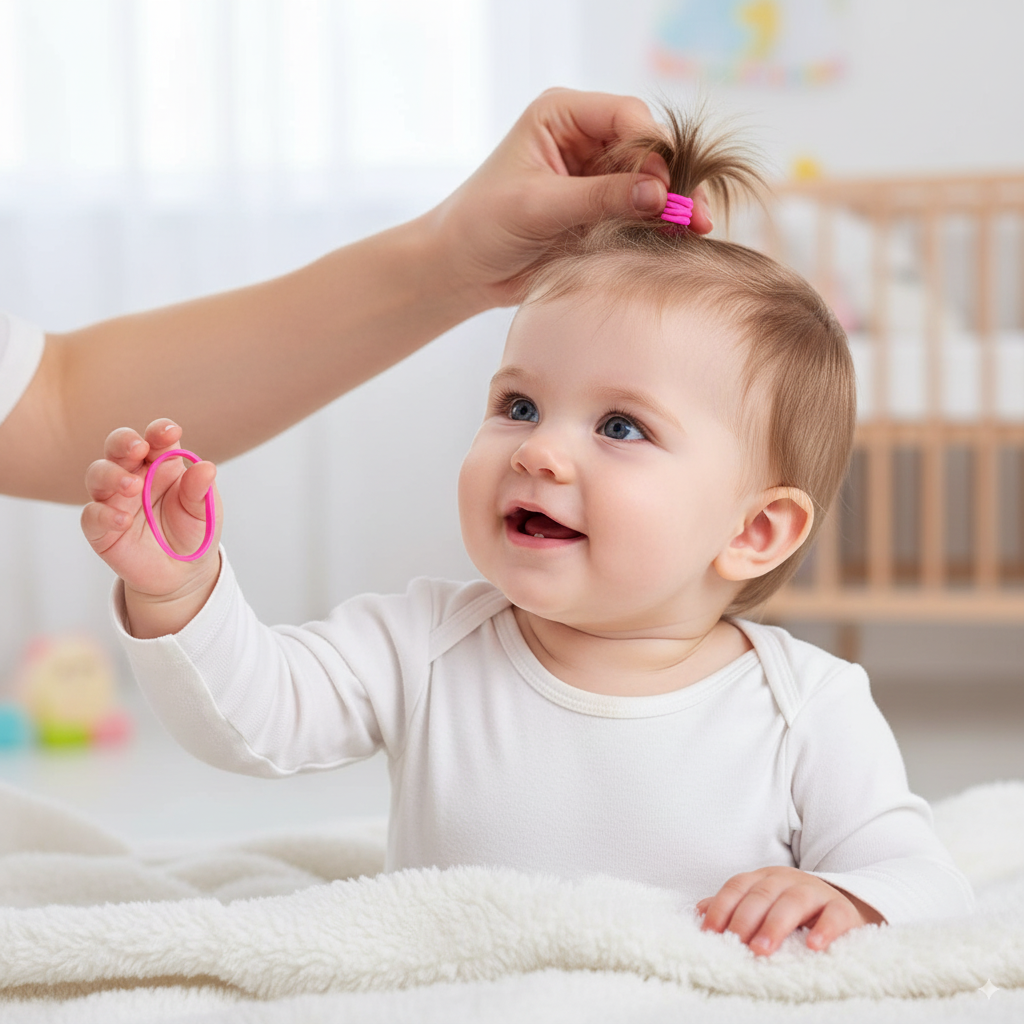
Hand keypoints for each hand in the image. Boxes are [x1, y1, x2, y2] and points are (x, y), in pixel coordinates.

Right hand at [81, 418, 222, 636]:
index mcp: (163, 463)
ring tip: (132, 486)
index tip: (170, 433)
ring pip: (98, 474)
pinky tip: (123, 521)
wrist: (183, 573)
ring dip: (112, 475)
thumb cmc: (194, 531)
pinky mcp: (100, 528)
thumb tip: (206, 467)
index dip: (160, 431)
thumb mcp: (205, 511)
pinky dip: (104, 515)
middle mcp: (134, 475)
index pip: (156, 438)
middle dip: (124, 441)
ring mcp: (114, 500)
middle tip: (138, 448)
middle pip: (118, 447)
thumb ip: (201, 490)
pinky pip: (92, 515)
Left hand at [427, 88, 713, 307]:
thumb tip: (657, 194)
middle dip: (670, 180)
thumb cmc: (482, 225)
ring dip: (672, 205)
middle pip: (647, 148)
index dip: (651, 150)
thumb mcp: (538, 207)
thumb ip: (598, 198)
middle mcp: (585, 139)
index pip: (626, 117)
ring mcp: (596, 176)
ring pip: (651, 182)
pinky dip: (659, 225)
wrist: (463, 270)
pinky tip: (677, 239)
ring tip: (695, 229)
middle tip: (693, 214)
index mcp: (563, 116)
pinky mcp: (602, 211)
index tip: (660, 189)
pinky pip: (641, 212)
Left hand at [695, 866, 883, 955]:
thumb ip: (734, 907)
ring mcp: (815, 891)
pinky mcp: (842, 909)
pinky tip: (813, 946)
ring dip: (775, 925)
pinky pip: (834, 916)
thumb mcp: (762, 904)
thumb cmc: (793, 911)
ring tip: (762, 949)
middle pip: (762, 894)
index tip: (710, 932)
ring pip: (794, 902)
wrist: (842, 908)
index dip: (722, 907)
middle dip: (746, 919)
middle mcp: (787, 879)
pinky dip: (824, 929)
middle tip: (736, 944)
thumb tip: (698, 911)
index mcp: (764, 878)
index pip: (737, 886)